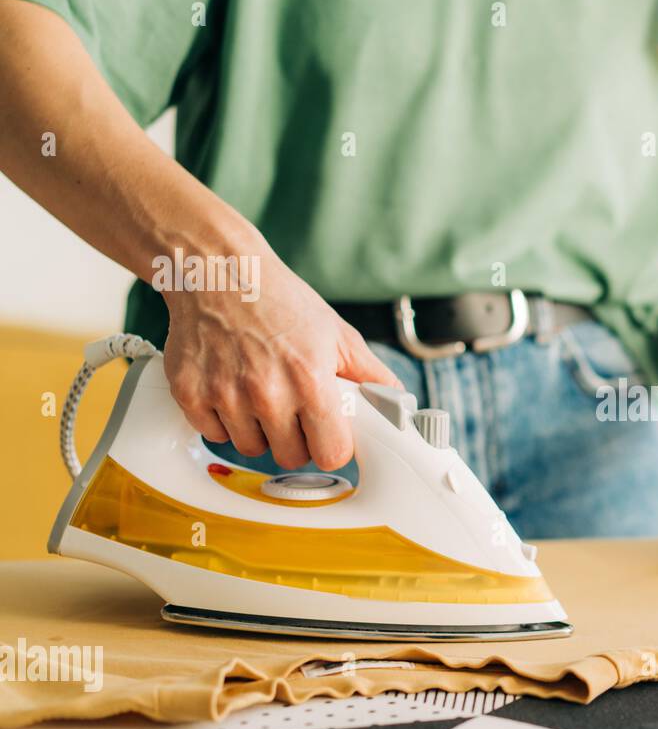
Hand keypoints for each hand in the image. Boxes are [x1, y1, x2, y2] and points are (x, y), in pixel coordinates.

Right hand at [162, 253, 400, 470]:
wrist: (220, 271)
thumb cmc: (281, 302)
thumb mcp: (338, 334)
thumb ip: (371, 375)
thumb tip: (396, 404)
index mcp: (310, 380)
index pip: (330, 453)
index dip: (331, 446)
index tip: (328, 436)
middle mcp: (266, 392)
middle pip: (289, 457)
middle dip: (296, 440)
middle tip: (293, 409)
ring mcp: (225, 394)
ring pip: (249, 448)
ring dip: (259, 431)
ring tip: (261, 394)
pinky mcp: (190, 393)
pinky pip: (214, 434)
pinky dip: (224, 420)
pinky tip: (231, 390)